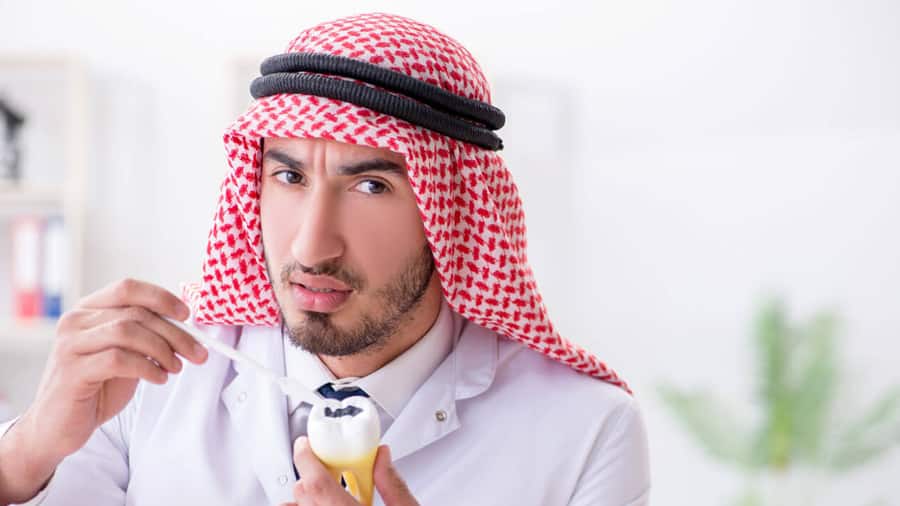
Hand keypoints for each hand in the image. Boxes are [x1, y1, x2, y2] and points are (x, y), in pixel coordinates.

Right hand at [0, 278, 207, 503]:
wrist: (58, 428)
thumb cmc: (95, 389)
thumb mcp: (125, 355)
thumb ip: (145, 336)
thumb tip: (185, 326)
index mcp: (88, 310)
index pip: (128, 288)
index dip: (161, 297)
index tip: (187, 315)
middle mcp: (75, 321)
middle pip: (135, 313)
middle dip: (175, 333)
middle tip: (197, 352)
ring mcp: (70, 345)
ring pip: (128, 331)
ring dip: (162, 349)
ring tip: (175, 367)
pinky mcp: (71, 371)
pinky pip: (118, 359)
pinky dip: (147, 367)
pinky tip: (159, 378)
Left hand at [283, 436, 418, 505]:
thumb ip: (395, 485)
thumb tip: (381, 456)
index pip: (316, 485)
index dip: (306, 458)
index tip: (304, 443)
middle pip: (303, 494)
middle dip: (310, 473)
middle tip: (323, 461)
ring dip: (303, 495)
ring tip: (322, 488)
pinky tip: (318, 504)